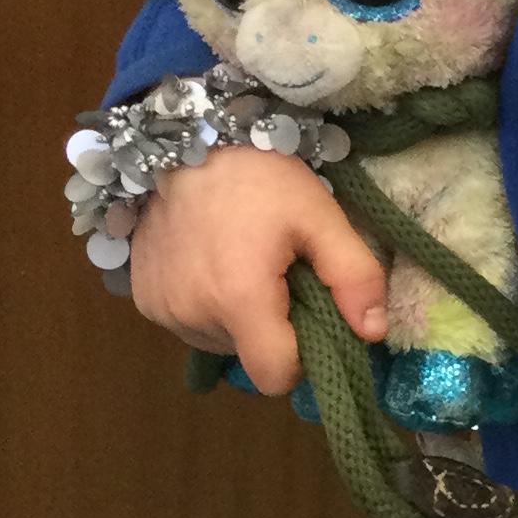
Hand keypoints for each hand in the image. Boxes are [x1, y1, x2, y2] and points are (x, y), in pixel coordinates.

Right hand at [124, 141, 387, 396]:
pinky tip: (212, 264)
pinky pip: (189, 324)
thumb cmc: (259, 177)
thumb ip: (354, 275)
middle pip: (249, 356)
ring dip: (238, 319)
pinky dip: (207, 306)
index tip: (309, 321)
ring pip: (220, 343)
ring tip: (243, 266)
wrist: (185, 140)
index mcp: (239, 299)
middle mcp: (192, 315)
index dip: (300, 359)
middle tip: (279, 278)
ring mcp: (161, 309)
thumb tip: (374, 333)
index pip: (275, 376)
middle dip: (272, 329)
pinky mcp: (143, 300)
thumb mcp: (320, 217)